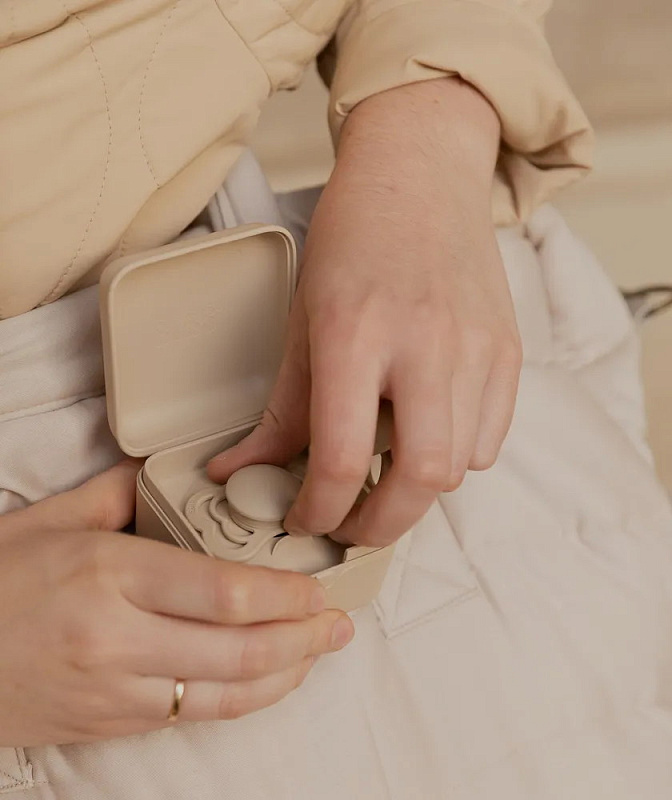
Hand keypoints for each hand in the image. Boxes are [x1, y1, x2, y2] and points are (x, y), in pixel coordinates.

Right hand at [0, 461, 352, 746]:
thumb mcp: (52, 519)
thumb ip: (121, 493)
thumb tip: (166, 473)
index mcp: (111, 574)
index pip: (225, 592)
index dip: (285, 596)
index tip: (317, 588)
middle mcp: (119, 637)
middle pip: (240, 649)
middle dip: (303, 639)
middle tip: (338, 624)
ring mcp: (116, 689)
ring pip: (224, 692)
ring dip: (284, 675)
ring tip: (318, 653)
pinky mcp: (111, 723)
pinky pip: (191, 713)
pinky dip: (240, 697)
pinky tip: (264, 680)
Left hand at [209, 79, 521, 547]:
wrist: (420, 174)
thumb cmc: (353, 238)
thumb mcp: (301, 318)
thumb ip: (280, 409)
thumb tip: (238, 471)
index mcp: (356, 334)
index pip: (342, 459)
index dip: (317, 510)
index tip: (303, 518)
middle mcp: (424, 345)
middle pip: (420, 482)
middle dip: (378, 526)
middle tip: (349, 524)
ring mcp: (475, 349)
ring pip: (458, 468)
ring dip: (415, 488)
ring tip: (384, 466)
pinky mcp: (507, 352)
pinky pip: (488, 439)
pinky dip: (453, 455)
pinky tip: (424, 429)